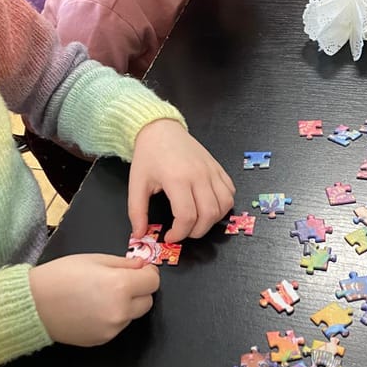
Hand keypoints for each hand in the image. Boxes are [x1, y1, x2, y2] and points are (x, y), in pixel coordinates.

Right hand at [29, 254, 159, 345]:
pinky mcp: (102, 340)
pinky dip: (111, 317)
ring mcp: (112, 329)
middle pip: (147, 301)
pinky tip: (92, 308)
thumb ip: (123, 263)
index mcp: (120, 286)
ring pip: (132, 315)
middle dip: (138, 290)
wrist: (33, 305)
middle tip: (119, 281)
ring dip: (125, 305)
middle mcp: (120, 311)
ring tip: (99, 295)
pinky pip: (117, 326)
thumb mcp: (94, 259)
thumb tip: (141, 266)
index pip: (153, 282)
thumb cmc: (59, 277)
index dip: (146, 273)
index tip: (138, 270)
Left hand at [128, 119, 234, 242]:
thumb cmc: (149, 155)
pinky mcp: (218, 168)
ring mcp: (211, 171)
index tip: (170, 237)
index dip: (179, 234)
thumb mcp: (137, 184)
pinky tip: (208, 206)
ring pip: (224, 205)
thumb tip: (139, 234)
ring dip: (212, 221)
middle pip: (209, 215)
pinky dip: (223, 205)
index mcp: (177, 179)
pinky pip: (230, 192)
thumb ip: (137, 212)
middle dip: (196, 232)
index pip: (187, 216)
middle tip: (183, 232)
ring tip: (196, 221)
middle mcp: (199, 175)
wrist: (161, 129)